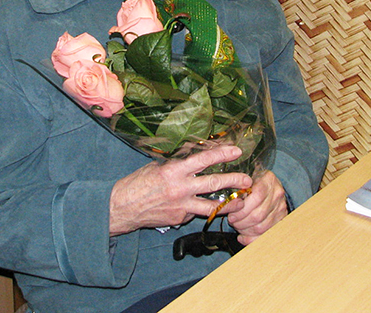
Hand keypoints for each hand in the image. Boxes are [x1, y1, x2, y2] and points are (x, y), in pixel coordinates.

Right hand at [109, 145, 252, 234]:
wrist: (122, 208)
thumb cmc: (139, 182)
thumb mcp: (159, 166)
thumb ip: (178, 164)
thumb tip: (197, 157)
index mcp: (174, 170)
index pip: (203, 160)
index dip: (222, 154)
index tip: (236, 151)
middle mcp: (180, 188)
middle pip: (214, 183)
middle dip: (234, 181)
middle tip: (248, 180)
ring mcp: (181, 205)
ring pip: (211, 206)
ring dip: (229, 204)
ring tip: (242, 202)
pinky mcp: (180, 219)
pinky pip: (195, 212)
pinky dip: (202, 208)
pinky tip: (205, 206)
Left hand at [227, 171, 287, 245]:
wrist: (271, 184)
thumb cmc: (255, 180)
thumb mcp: (248, 176)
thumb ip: (239, 186)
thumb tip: (229, 201)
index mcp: (268, 180)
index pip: (257, 196)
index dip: (242, 208)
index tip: (231, 212)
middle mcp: (277, 194)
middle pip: (258, 215)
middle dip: (241, 221)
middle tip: (232, 221)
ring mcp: (281, 208)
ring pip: (261, 227)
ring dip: (245, 230)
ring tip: (237, 226)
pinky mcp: (281, 220)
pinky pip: (265, 235)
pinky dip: (251, 239)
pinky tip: (242, 237)